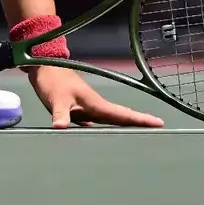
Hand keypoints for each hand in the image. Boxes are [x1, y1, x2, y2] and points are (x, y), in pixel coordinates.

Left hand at [26, 65, 164, 128]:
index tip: (159, 123)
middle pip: (121, 117)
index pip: (122, 114)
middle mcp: (95, 106)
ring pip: (111, 120)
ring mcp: (88, 108)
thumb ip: (60, 114)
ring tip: (138, 135)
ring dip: (124, 126)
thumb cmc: (53, 81)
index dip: (140, 119)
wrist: (44, 67)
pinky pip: (97, 122)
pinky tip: (105, 137)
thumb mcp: (57, 99)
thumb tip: (60, 128)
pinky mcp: (79, 111)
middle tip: (159, 129)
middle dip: (139, 122)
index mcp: (96, 104)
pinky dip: (105, 128)